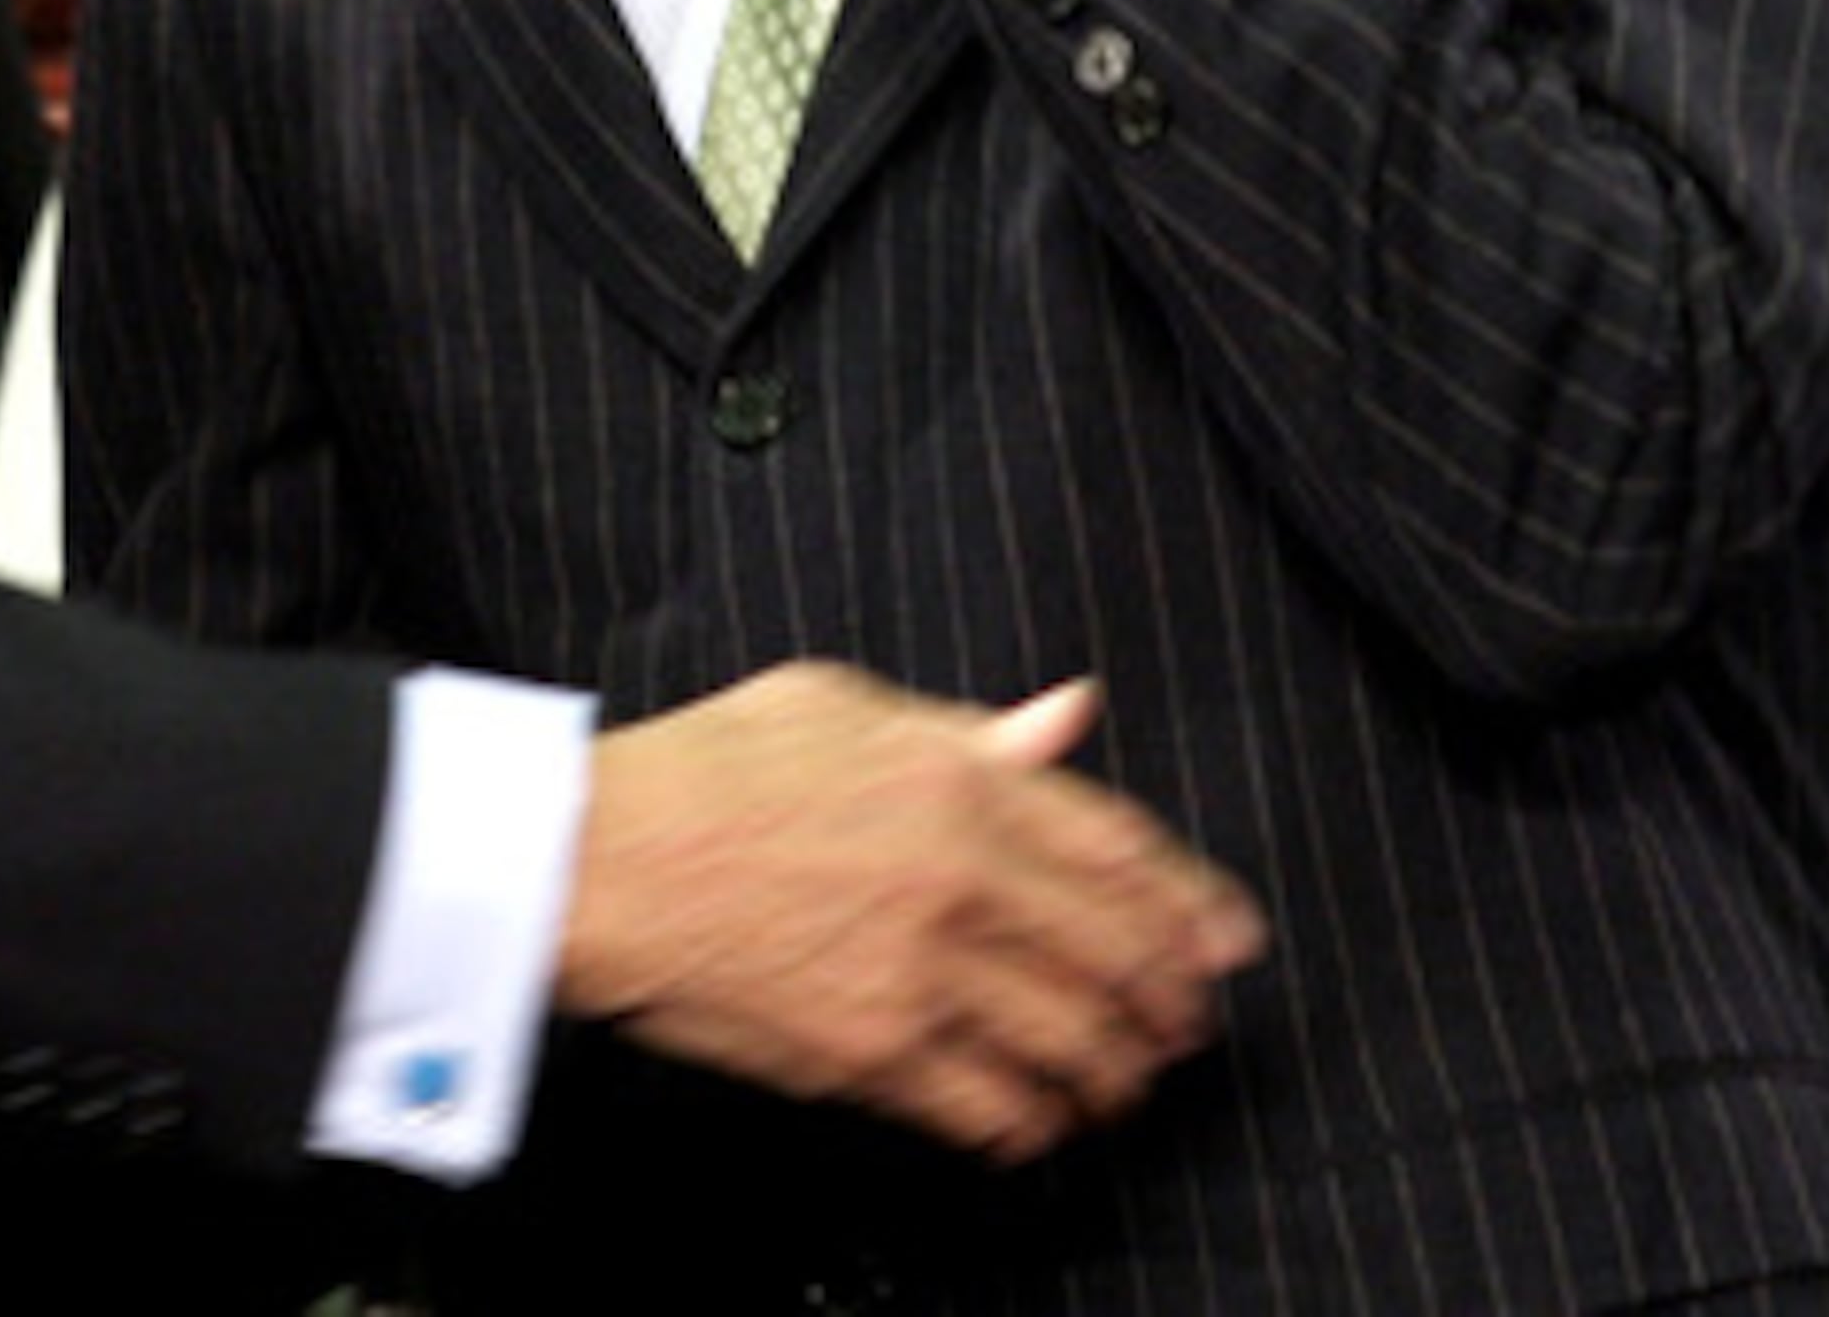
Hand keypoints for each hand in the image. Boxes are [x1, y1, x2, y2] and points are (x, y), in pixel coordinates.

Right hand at [555, 663, 1265, 1164]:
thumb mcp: (838, 705)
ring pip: (1075, 1042)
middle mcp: (959, 873)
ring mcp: (923, 968)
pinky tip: (1038, 1121)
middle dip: (1172, 999)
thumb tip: (1070, 714)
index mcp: (957, 777)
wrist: (601, 856)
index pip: (1121, 849)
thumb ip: (971, 725)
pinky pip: (995, 1109)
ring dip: (1116, 1072)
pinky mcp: (876, 1048)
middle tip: (1185, 1022)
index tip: (1227, 938)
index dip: (1192, 902)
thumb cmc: (702, 769)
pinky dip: (1034, 1124)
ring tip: (1122, 1081)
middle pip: (1120, 955)